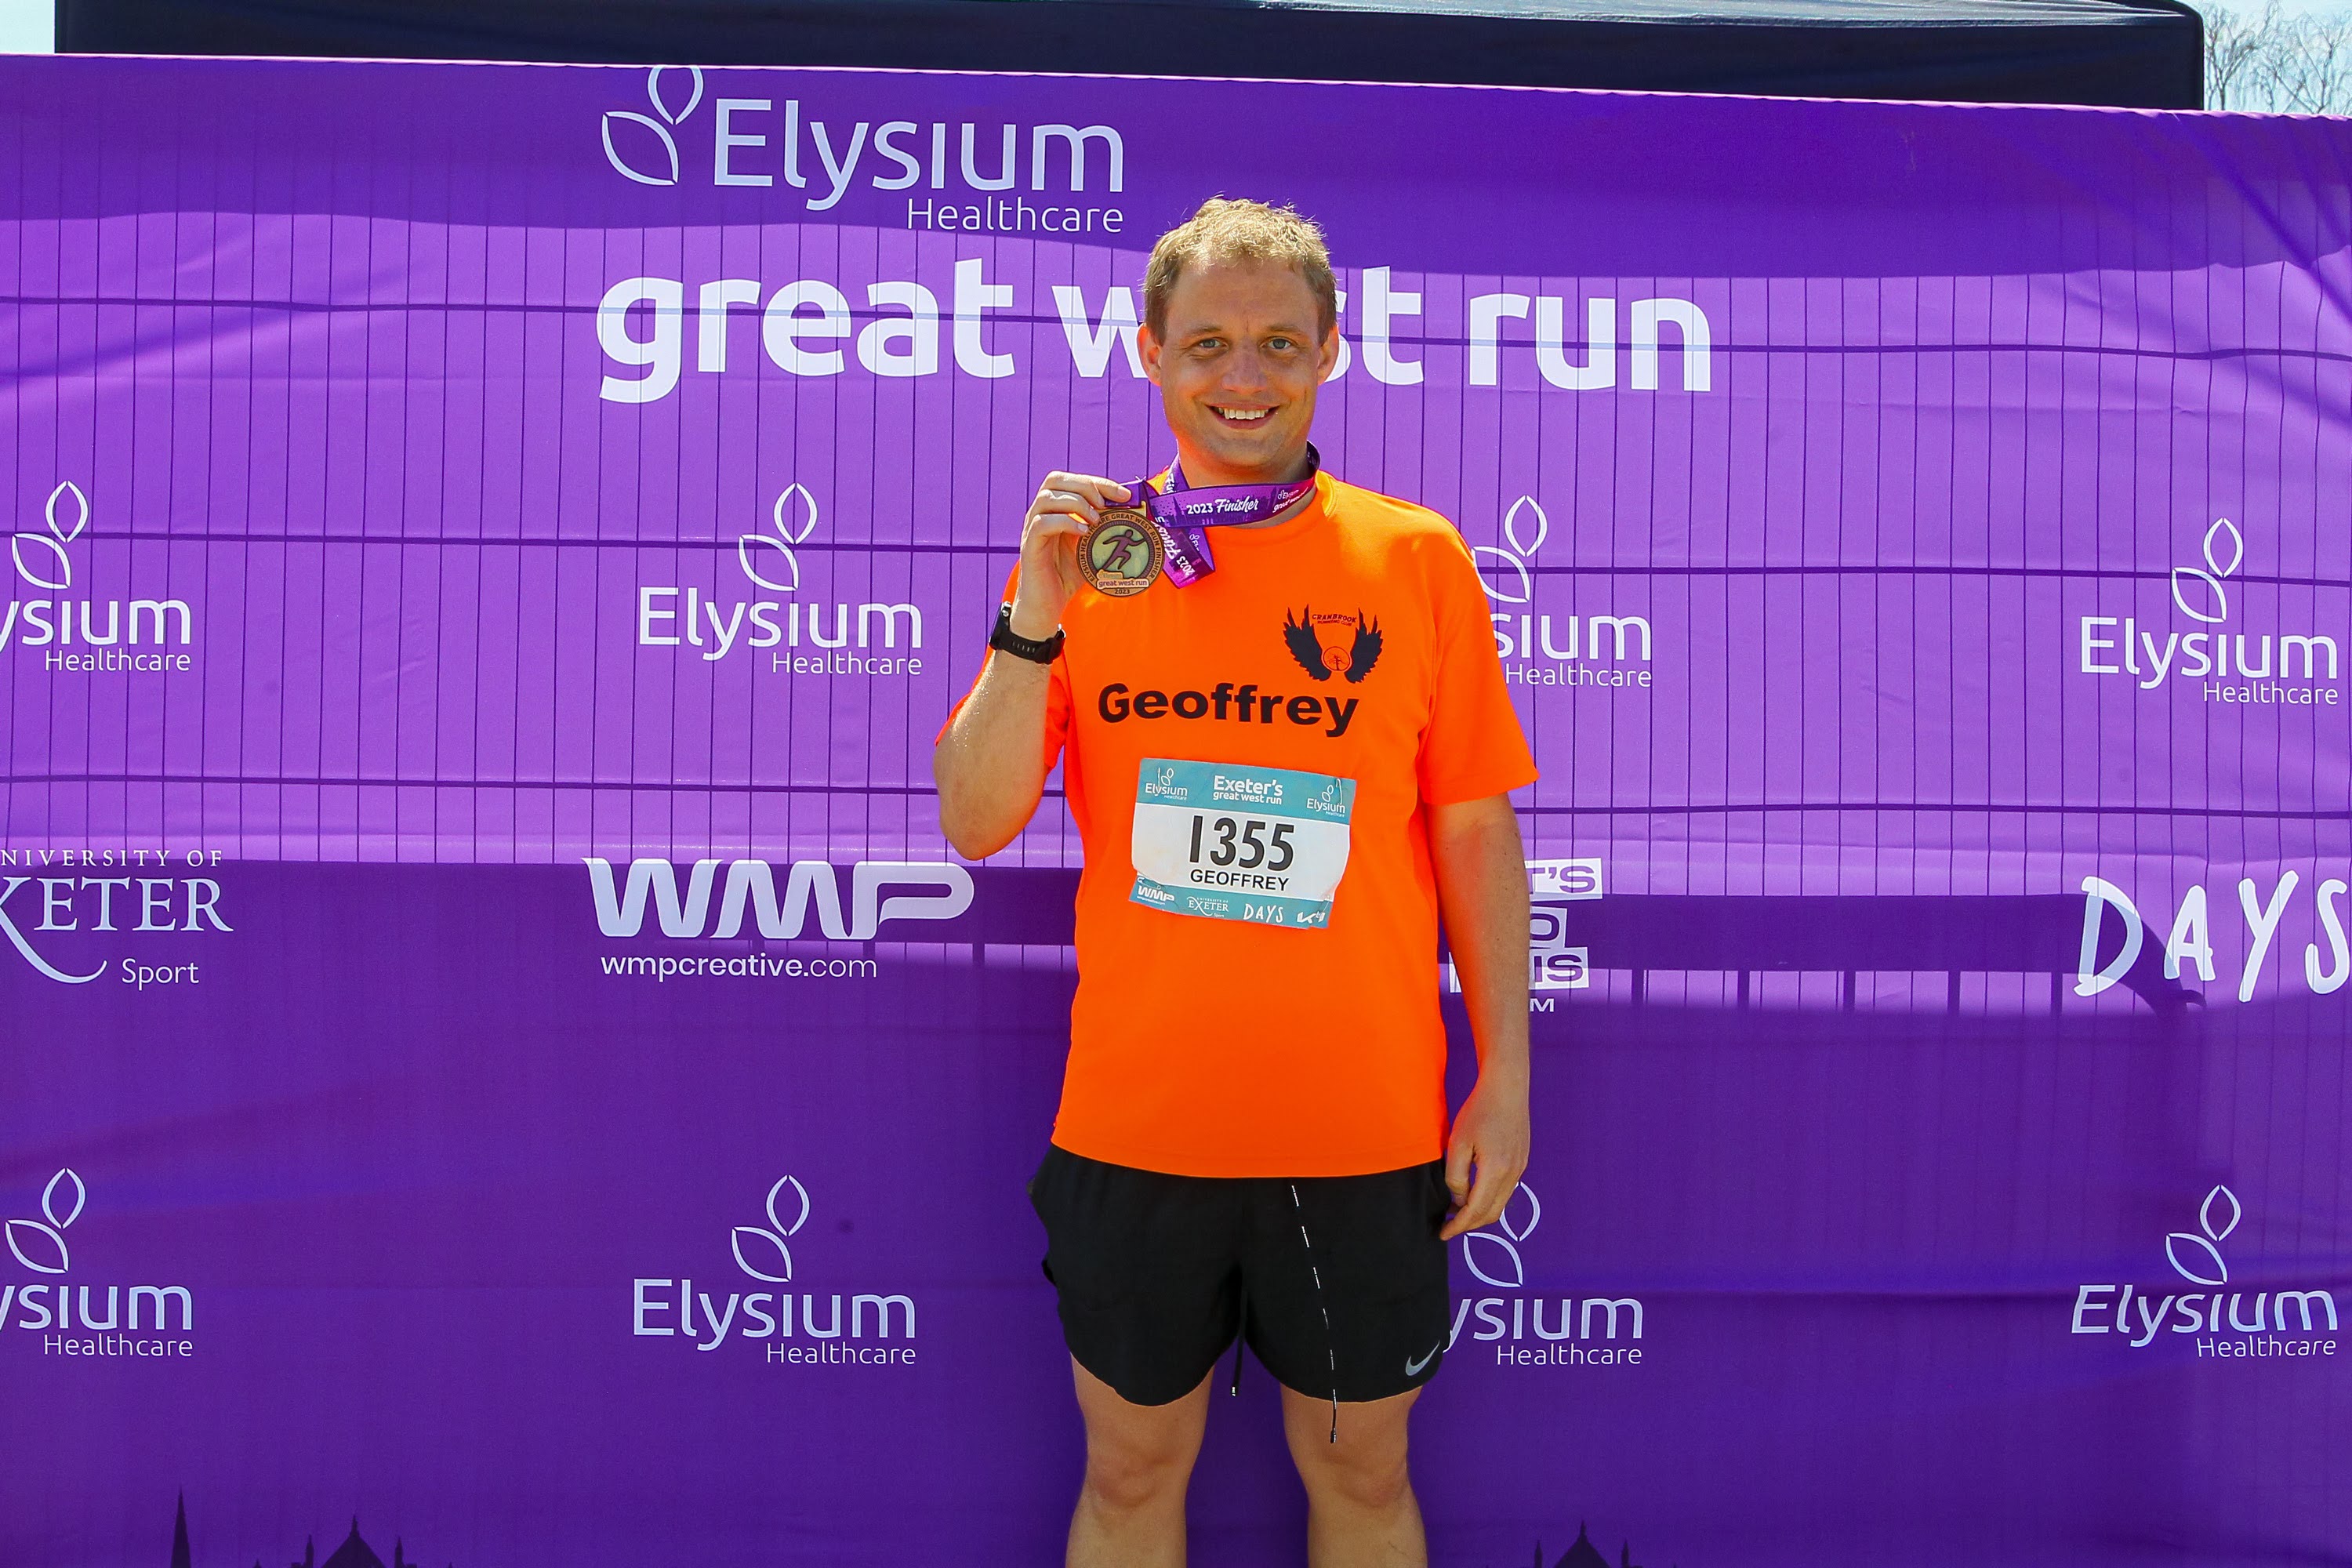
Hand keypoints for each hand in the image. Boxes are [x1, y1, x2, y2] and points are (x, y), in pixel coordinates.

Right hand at [1009, 472, 1130, 638]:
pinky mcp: (1029, 546)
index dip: (1099, 482)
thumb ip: (1104, 529)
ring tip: (1094, 521)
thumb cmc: (1068, 576)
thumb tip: (1136, 517)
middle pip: (1055, 480)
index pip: (1072, 481)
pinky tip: (1082, 533)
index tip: (1124, 494)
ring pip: (1046, 498)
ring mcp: (1032, 529)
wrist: (1047, 605)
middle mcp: (1040, 514)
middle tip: (1104, 506)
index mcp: (1055, 510)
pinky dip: (1064, 522)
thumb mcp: (1091, 547)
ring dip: (1075, 503)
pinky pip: (1041, 523)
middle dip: (1085, 486)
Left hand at [1438, 1070, 1529, 1239]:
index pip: (1475, 1211)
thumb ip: (1456, 1176)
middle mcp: (1512, 1174)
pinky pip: (1506, 1190)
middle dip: (1470, 1225)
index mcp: (1495, 1171)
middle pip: (1491, 1213)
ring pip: (1500, 1204)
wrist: (1507, 1089)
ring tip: (1459, 1212)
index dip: (1458, 1227)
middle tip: (1449, 1227)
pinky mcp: (1521, 1161)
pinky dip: (1490, 1199)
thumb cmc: (1479, 1111)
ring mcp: (1520, 1168)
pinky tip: (1475, 1193)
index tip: (1443, 1234)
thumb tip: (1459, 1200)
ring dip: (1480, 1213)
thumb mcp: (1458, 1143)